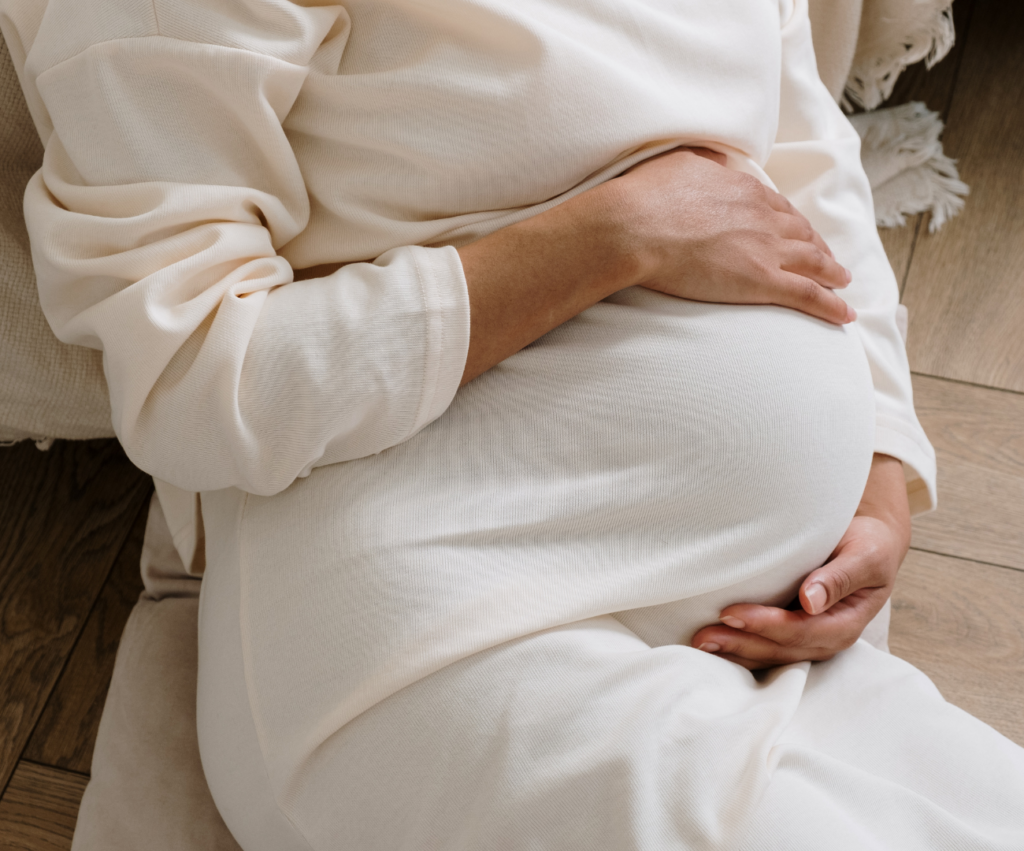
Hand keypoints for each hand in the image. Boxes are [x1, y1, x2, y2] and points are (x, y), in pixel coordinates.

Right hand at [612, 147, 854, 325]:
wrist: (636, 226)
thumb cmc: (646, 196)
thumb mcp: (680, 162)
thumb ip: (705, 163)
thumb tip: (716, 159)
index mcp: (744, 190)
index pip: (779, 208)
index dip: (793, 222)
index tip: (800, 231)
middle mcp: (763, 217)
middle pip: (802, 233)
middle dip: (819, 247)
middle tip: (829, 260)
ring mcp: (766, 249)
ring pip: (813, 262)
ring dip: (832, 273)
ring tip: (843, 282)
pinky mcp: (761, 281)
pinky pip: (807, 294)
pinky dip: (831, 305)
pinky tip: (845, 314)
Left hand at [690, 454, 910, 669]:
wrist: (869, 545)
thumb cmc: (867, 545)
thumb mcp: (865, 554)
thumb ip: (840, 576)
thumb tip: (811, 600)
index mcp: (847, 622)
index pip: (802, 630)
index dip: (767, 625)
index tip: (731, 613)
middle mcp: (827, 638)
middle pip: (781, 649)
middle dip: (742, 644)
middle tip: (704, 636)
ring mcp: (809, 640)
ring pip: (770, 655)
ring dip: (735, 652)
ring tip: (700, 644)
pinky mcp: (793, 634)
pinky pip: (765, 647)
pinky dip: (740, 648)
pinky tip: (714, 646)